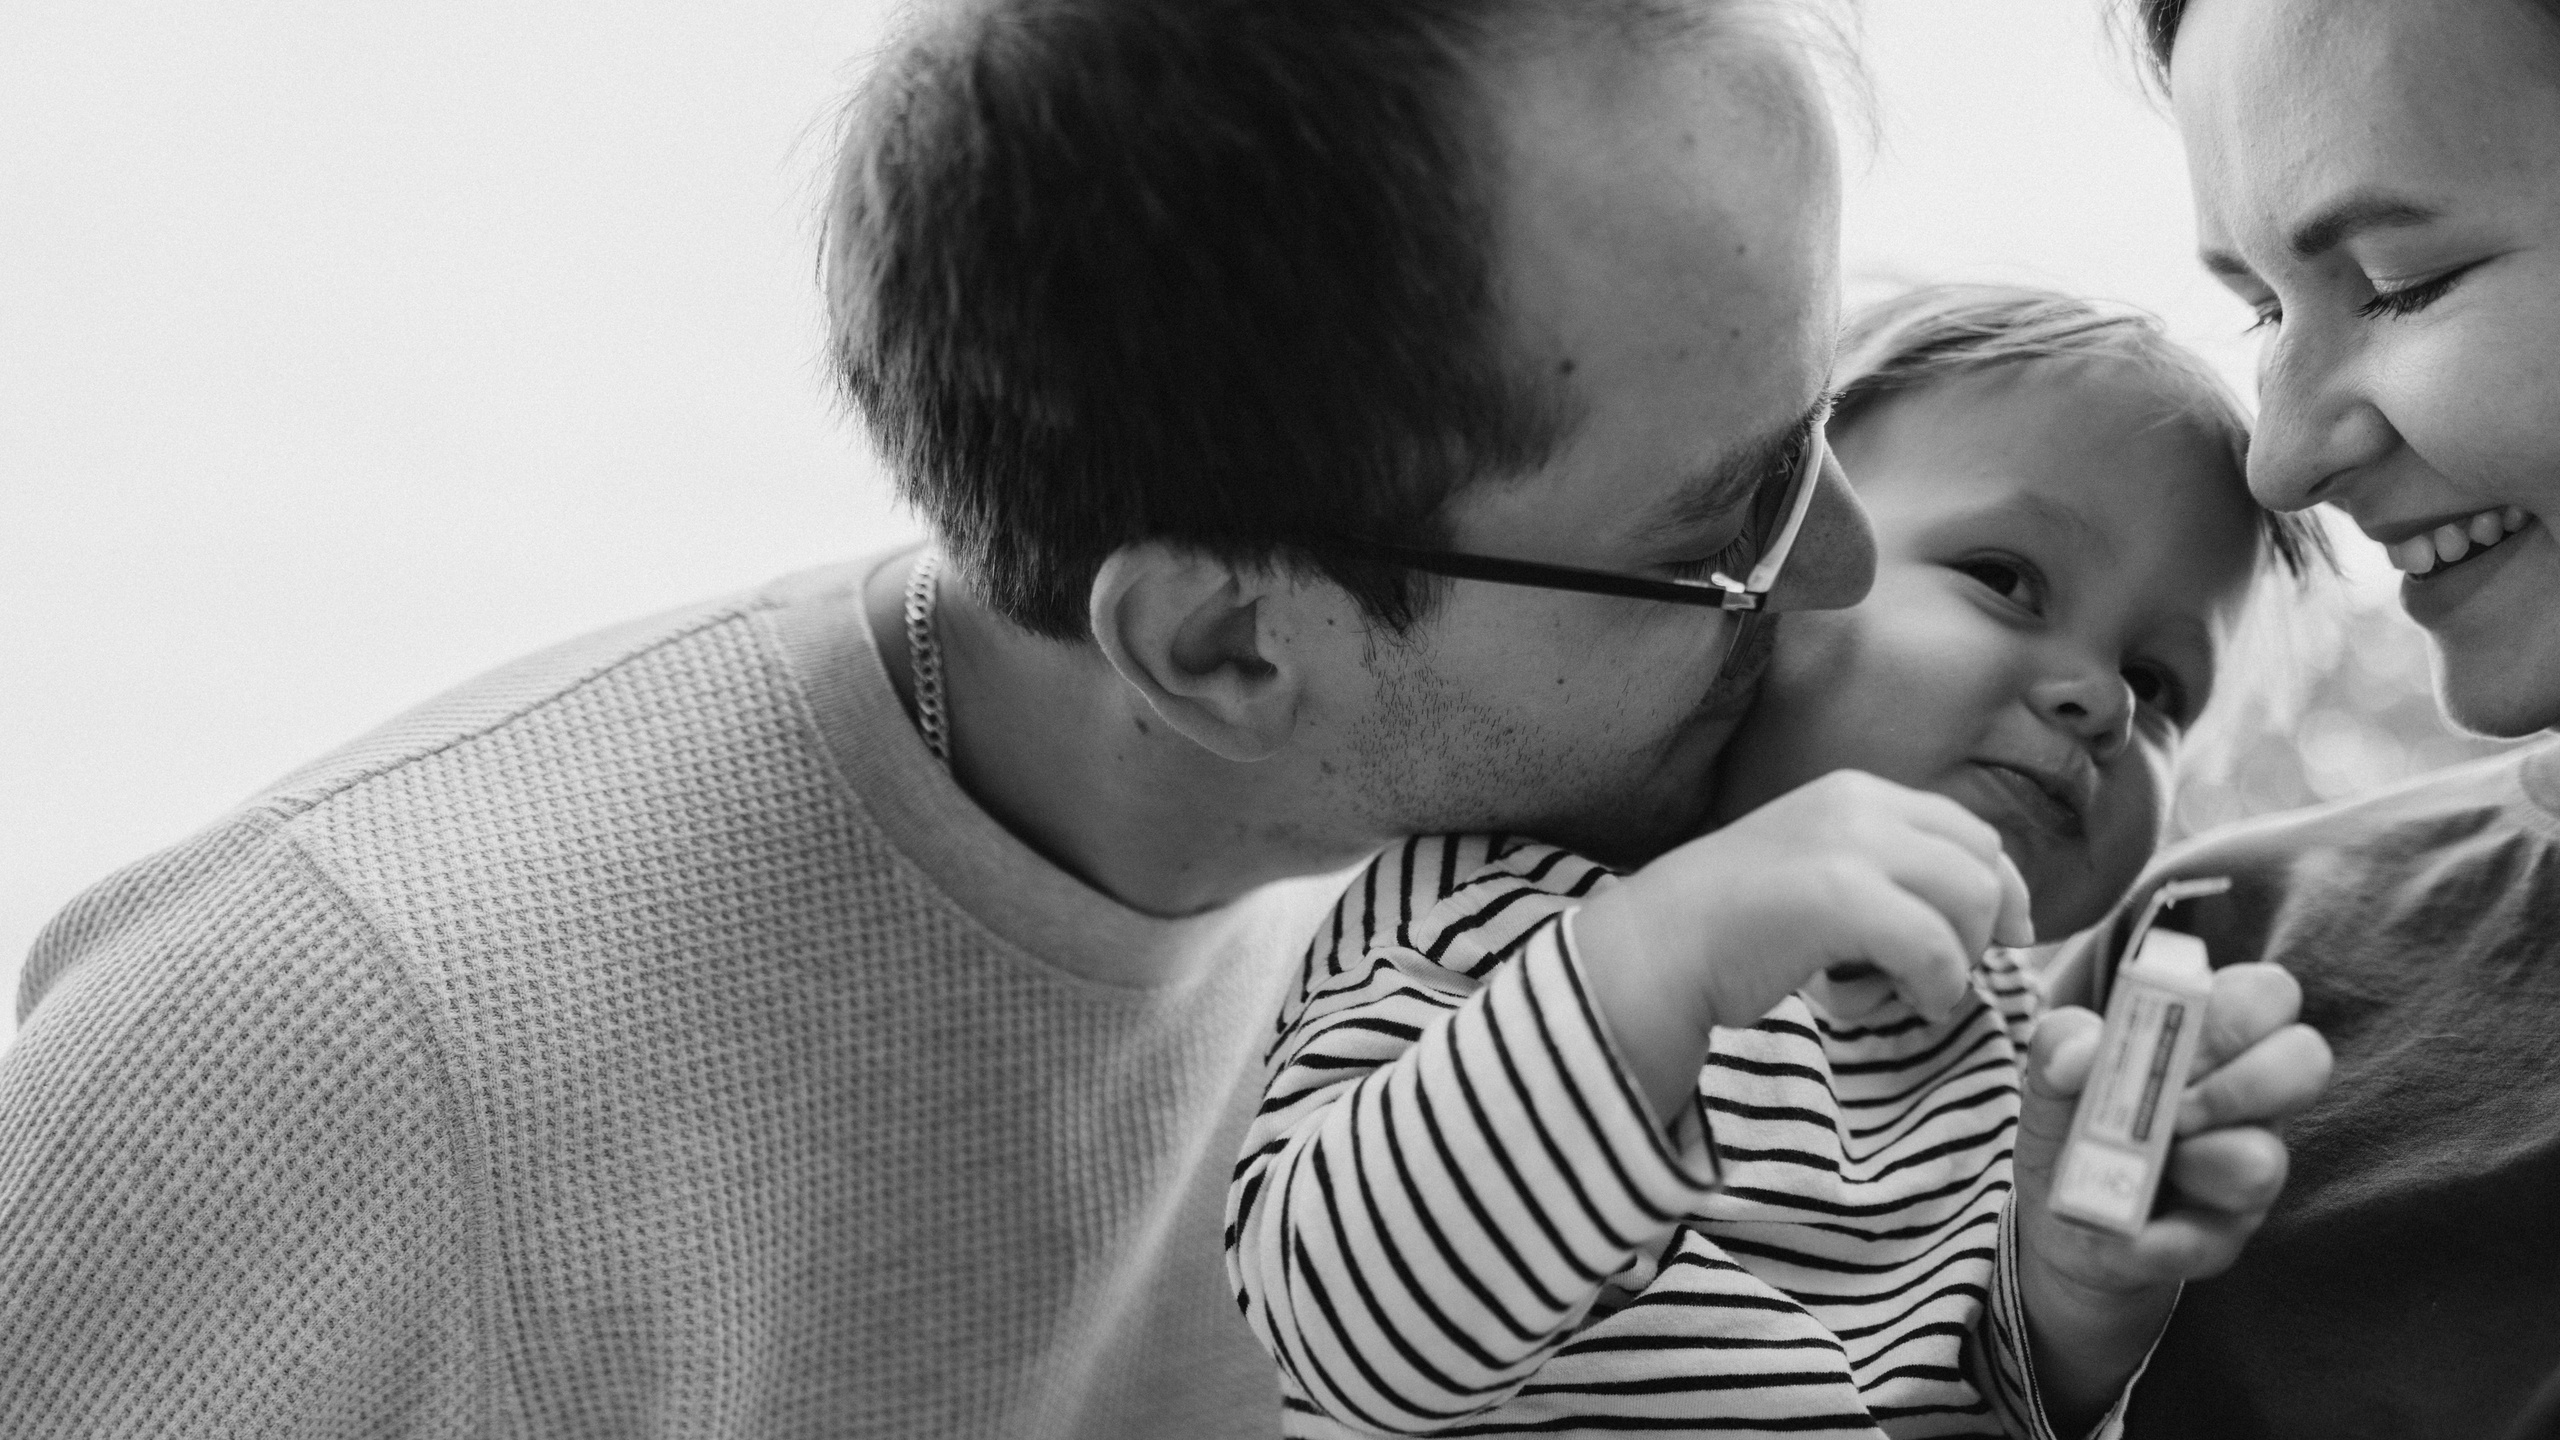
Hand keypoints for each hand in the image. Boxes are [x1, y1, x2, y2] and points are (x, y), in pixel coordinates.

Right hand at [1572, 770, 2033, 1123]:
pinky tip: (1901, 1002)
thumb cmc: (1733, 924)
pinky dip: (1935, 986)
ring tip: (1912, 990)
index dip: (2002, 888)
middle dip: (1983, 928)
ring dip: (1958, 960)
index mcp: (1855, 793)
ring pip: (1970, 901)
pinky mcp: (1841, 897)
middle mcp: (1859, 805)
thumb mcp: (1816, 864)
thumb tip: (1977, 906)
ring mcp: (1849, 846)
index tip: (2004, 937)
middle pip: (1981, 863)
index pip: (1969, 831)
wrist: (1658, 945)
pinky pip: (1936, 948)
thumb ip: (1882, 866)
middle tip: (1944, 975)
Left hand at [2011, 962, 2333, 1429]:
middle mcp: (2249, 1101)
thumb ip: (2061, 1044)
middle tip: (2171, 1107)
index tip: (2177, 1037)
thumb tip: (2081, 1052)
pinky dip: (2150, 1236)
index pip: (2271, 996)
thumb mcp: (2054, 1073)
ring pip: (2264, 1160)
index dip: (2236, 1009)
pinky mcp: (2219, 1238)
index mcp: (2216, 1041)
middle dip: (2236, 1081)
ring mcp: (2245, 1170)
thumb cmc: (2075, 1120)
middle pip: (2306, 1060)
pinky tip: (2117, 1229)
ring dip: (2193, 1160)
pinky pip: (2206, 1239)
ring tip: (2138, 1165)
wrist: (2061, 1213)